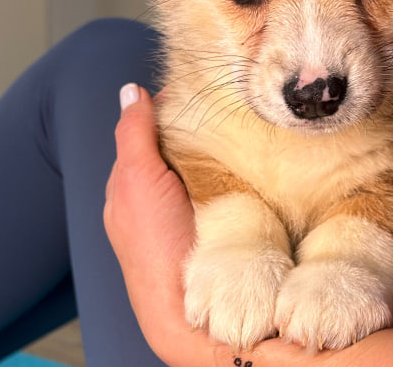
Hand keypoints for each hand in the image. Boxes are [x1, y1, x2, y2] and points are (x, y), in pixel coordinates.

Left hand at [105, 84, 324, 365]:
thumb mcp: (134, 180)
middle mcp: (164, 195)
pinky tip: (261, 154)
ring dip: (229, 144)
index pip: (153, 130)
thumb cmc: (154, 249)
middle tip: (235, 95)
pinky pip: (234, 183)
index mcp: (134, 183)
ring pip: (211, 162)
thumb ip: (132, 135)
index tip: (203, 80)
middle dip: (206, 120)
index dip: (176, 104)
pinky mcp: (226, 221)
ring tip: (254, 116)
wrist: (190, 313)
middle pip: (186, 143)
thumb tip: (131, 91)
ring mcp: (196, 209)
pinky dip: (244, 166)